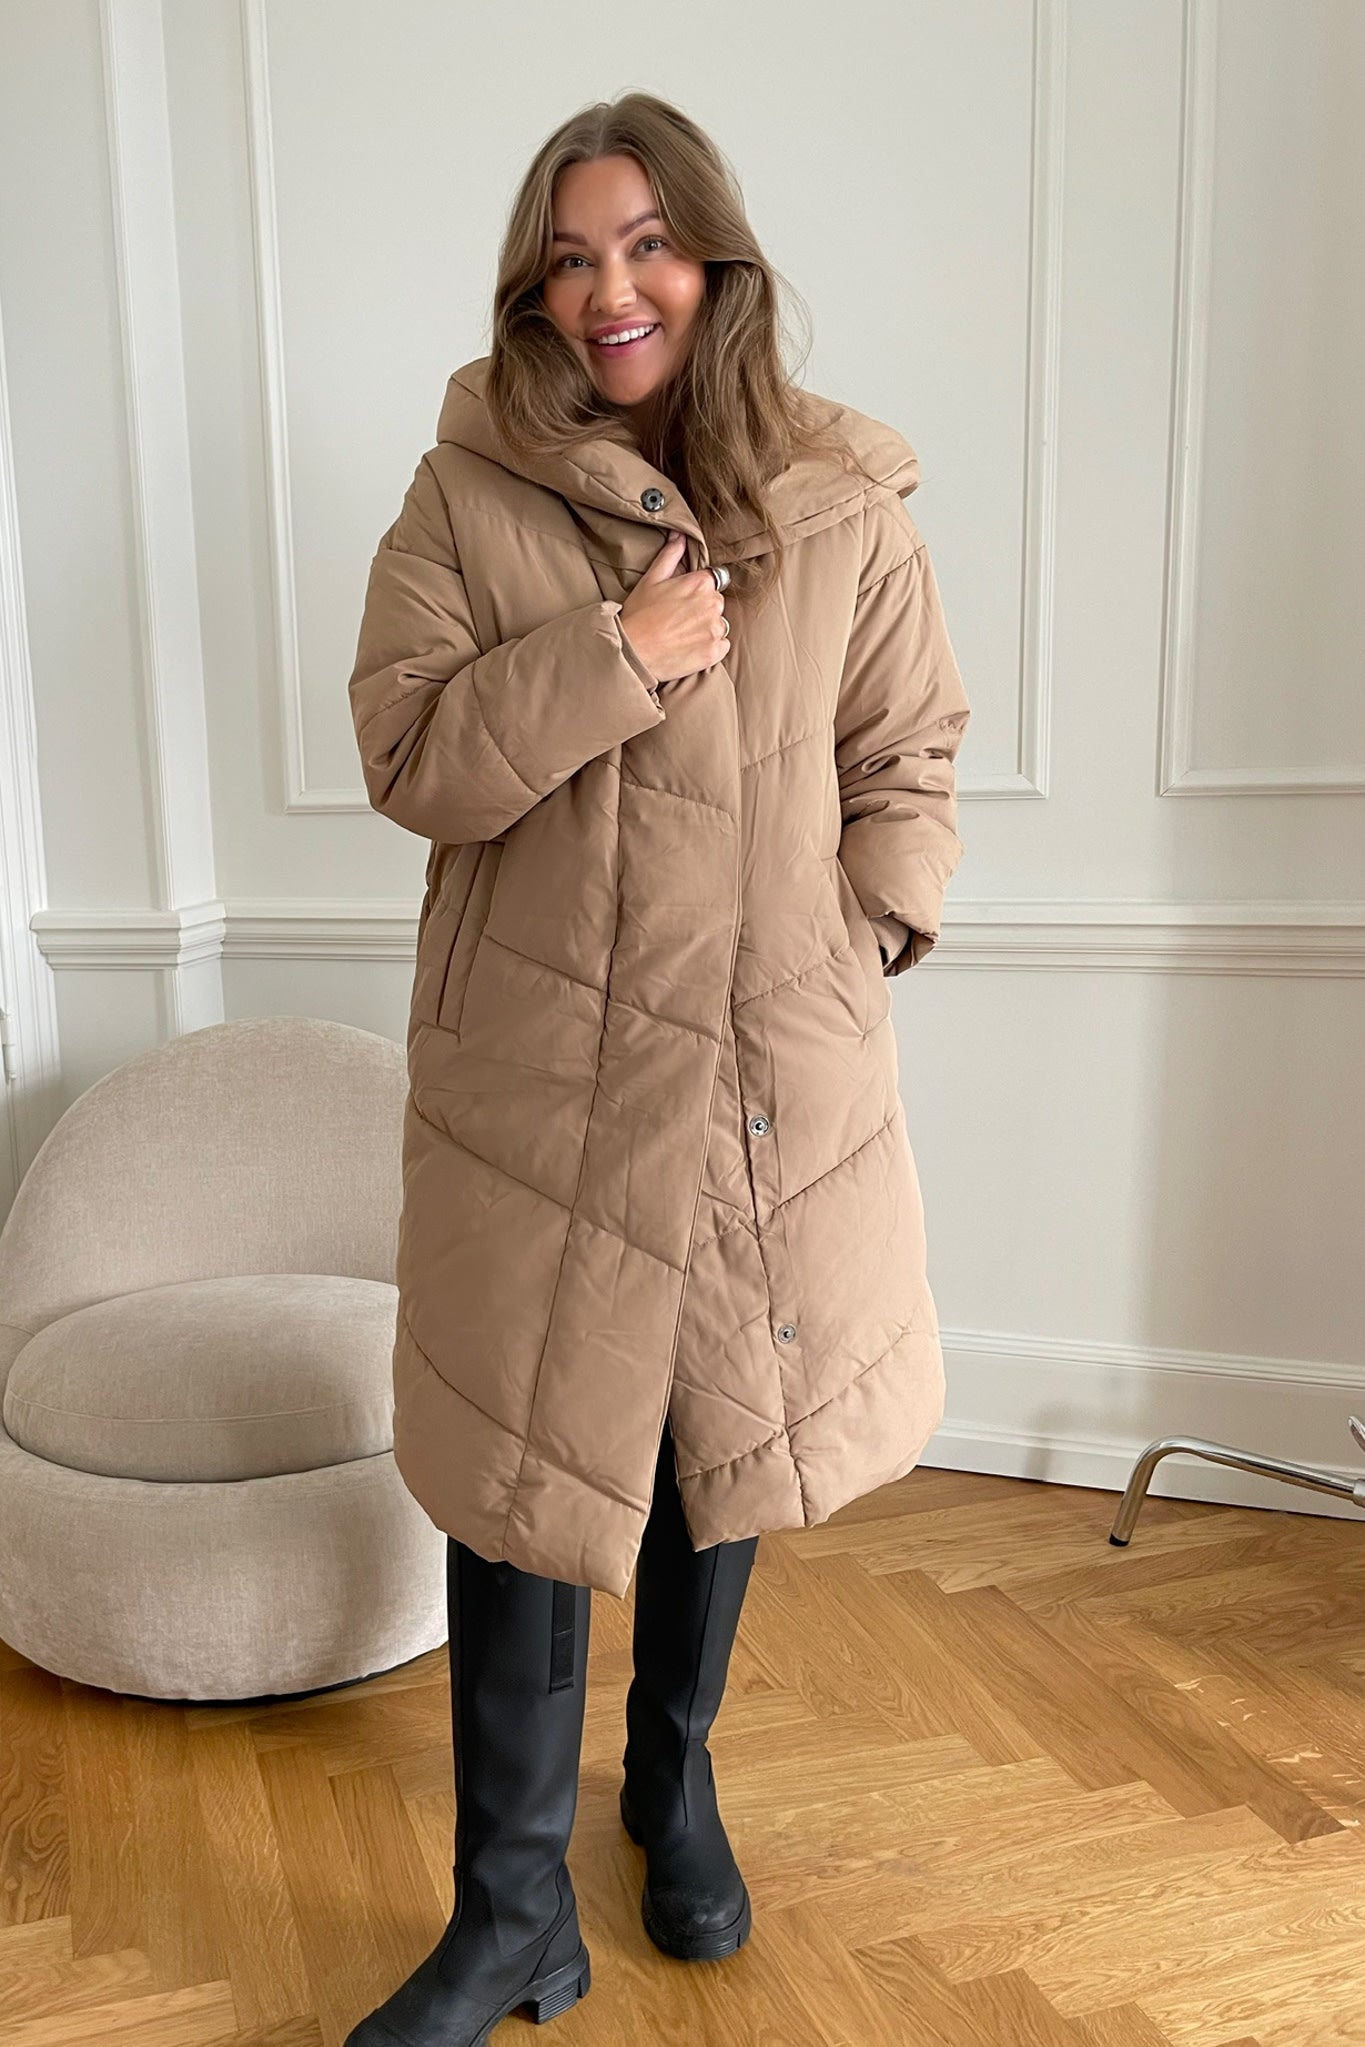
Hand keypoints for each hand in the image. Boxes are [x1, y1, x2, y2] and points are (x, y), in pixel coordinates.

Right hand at [618, 530, 729, 683]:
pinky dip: (710, 647)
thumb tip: (680, 535)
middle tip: (678, 620)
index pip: (712, 581)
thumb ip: (671, 555)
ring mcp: (715, 629)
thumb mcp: (651, 579)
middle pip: (716, 603)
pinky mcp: (715, 651)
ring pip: (720, 625)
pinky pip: (722, 646)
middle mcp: (713, 604)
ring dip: (707, 629)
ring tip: (682, 635)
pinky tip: (689, 647)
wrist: (632, 652)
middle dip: (702, 609)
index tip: (682, 601)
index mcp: (701, 583)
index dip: (695, 591)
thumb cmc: (639, 615)